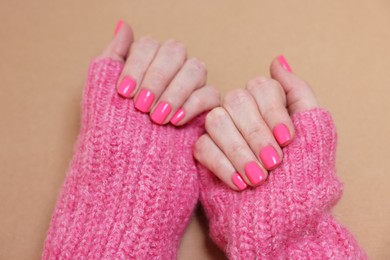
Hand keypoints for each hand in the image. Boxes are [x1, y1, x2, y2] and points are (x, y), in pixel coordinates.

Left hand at [102, 20, 219, 124]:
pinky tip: (175, 120)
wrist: (128, 166)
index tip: (124, 93)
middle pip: (175, 50)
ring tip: (158, 118)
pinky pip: (210, 94)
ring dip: (175, 92)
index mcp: (147, 62)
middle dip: (156, 78)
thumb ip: (113, 57)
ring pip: (196, 68)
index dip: (137, 65)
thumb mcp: (102, 92)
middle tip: (141, 106)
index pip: (149, 45)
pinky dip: (193, 105)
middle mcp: (171, 69)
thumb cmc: (113, 129)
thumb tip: (124, 26)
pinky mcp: (206, 107)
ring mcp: (190, 86)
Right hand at [194, 56, 317, 189]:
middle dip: (256, 133)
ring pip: (216, 121)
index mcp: (267, 106)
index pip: (260, 87)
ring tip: (259, 178)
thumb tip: (277, 61)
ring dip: (240, 151)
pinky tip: (241, 184)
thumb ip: (298, 93)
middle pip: (235, 99)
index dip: (273, 111)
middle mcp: (242, 114)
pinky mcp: (204, 154)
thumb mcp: (314, 132)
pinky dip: (224, 166)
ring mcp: (221, 133)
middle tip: (274, 162)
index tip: (288, 139)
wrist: (283, 221)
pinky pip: (202, 147)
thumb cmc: (303, 179)